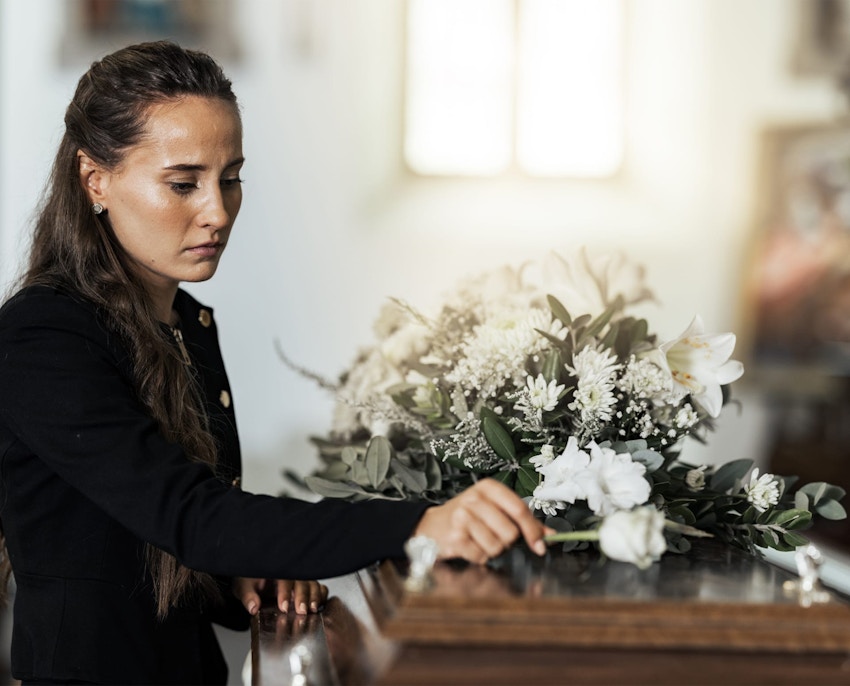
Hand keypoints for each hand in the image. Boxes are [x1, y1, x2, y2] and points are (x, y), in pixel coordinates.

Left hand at [233, 577, 327, 615]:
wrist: (254, 580)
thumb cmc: (250, 580)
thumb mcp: (244, 586)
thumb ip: (248, 596)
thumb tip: (253, 606)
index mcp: (276, 568)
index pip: (284, 578)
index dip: (285, 592)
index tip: (284, 607)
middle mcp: (290, 571)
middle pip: (302, 580)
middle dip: (303, 596)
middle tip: (301, 611)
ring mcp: (299, 578)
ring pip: (312, 583)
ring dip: (314, 596)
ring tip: (312, 609)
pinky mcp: (306, 587)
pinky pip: (319, 587)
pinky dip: (321, 595)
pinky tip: (319, 605)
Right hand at [413, 478, 552, 563]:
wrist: (432, 526)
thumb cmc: (467, 516)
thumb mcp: (494, 509)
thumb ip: (523, 520)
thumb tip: (550, 535)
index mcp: (488, 488)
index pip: (519, 509)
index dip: (533, 530)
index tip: (539, 546)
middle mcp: (474, 499)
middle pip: (510, 532)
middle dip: (507, 541)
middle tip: (494, 536)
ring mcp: (462, 517)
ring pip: (497, 546)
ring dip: (492, 550)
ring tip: (480, 540)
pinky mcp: (455, 537)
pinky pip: (481, 556)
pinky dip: (479, 557)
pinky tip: (470, 546)